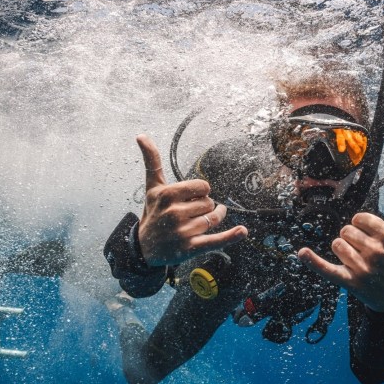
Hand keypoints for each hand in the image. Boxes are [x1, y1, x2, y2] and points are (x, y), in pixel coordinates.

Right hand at [136, 134, 247, 265]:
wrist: (144, 248)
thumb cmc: (153, 213)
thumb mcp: (152, 187)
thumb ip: (151, 161)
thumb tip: (141, 135)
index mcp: (167, 195)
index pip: (203, 187)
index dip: (201, 192)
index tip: (190, 198)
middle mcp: (174, 213)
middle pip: (209, 203)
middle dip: (204, 207)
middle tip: (189, 214)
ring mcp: (182, 232)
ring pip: (214, 219)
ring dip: (211, 220)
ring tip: (196, 225)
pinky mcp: (190, 248)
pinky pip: (215, 240)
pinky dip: (230, 236)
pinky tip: (242, 231)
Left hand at [298, 194, 383, 311]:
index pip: (360, 217)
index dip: (363, 226)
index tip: (373, 237)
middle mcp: (378, 254)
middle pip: (347, 230)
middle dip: (353, 238)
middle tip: (367, 253)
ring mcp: (363, 269)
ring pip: (337, 244)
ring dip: (343, 251)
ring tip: (358, 262)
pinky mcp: (348, 282)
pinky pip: (326, 268)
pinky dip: (313, 261)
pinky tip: (302, 252)